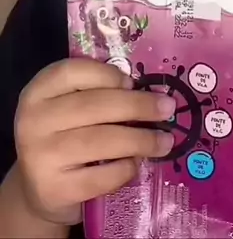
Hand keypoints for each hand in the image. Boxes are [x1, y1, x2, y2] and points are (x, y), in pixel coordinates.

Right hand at [14, 58, 174, 227]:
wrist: (39, 191)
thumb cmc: (64, 138)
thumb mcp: (68, 108)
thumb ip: (96, 94)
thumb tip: (150, 91)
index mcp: (38, 92)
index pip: (72, 72)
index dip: (107, 74)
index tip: (133, 82)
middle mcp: (33, 121)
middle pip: (93, 105)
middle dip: (137, 106)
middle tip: (167, 109)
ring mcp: (40, 157)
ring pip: (100, 140)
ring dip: (140, 139)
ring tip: (164, 141)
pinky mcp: (54, 189)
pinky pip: (100, 175)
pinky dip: (124, 169)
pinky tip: (136, 164)